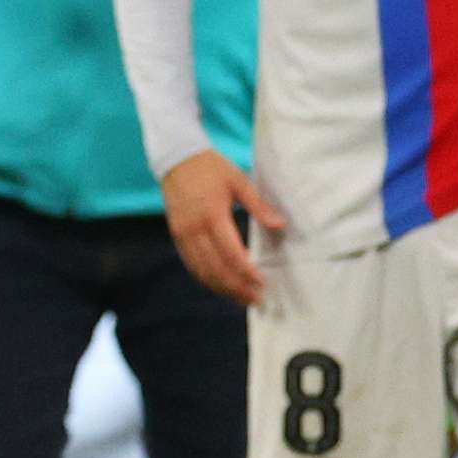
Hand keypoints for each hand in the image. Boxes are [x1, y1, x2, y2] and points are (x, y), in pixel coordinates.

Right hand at [159, 150, 282, 305]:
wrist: (177, 158)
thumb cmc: (211, 168)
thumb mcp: (239, 180)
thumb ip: (259, 205)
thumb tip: (280, 225)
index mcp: (212, 215)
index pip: (231, 253)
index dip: (247, 272)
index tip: (262, 283)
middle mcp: (195, 229)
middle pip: (216, 268)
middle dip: (237, 287)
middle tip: (255, 299)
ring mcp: (183, 234)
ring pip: (202, 271)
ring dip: (222, 288)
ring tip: (241, 298)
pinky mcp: (177, 236)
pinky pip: (192, 265)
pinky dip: (206, 279)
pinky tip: (220, 285)